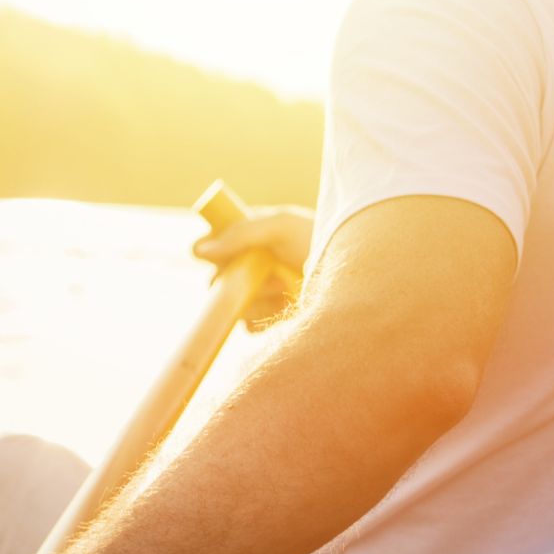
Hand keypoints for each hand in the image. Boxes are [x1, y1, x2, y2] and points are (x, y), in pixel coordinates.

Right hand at [194, 206, 312, 324]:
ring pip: (233, 304)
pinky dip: (261, 319)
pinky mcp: (273, 321)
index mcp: (256, 238)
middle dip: (235, 279)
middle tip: (262, 272)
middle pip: (219, 279)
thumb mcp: (281, 226)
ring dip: (254, 298)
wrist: (357, 278)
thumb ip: (240, 233)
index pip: (218, 245)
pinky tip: (285, 306)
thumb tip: (196, 250)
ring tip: (283, 287)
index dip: (213, 251)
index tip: (218, 255)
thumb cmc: (321, 241)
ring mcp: (264, 295)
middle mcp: (257, 266)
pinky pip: (249, 327)